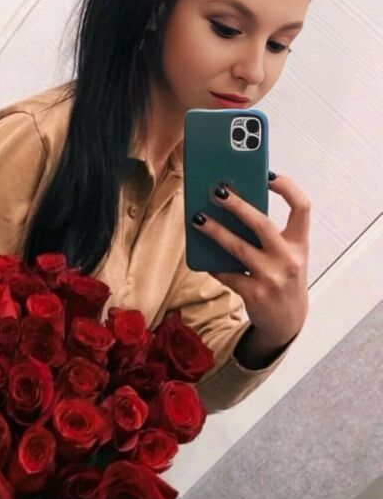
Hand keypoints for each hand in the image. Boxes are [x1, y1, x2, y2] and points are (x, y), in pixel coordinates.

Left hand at [190, 173, 310, 346]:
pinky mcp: (255, 294)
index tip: (268, 175)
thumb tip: (232, 208)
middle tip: (218, 191)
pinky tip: (200, 255)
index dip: (287, 187)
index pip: (302, 207)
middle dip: (238, 206)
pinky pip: (227, 274)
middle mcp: (289, 259)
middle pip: (262, 224)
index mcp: (299, 244)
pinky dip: (212, 264)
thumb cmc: (283, 280)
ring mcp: (272, 277)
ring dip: (215, 231)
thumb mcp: (286, 256)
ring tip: (197, 219)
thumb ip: (268, 236)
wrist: (287, 323)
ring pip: (238, 247)